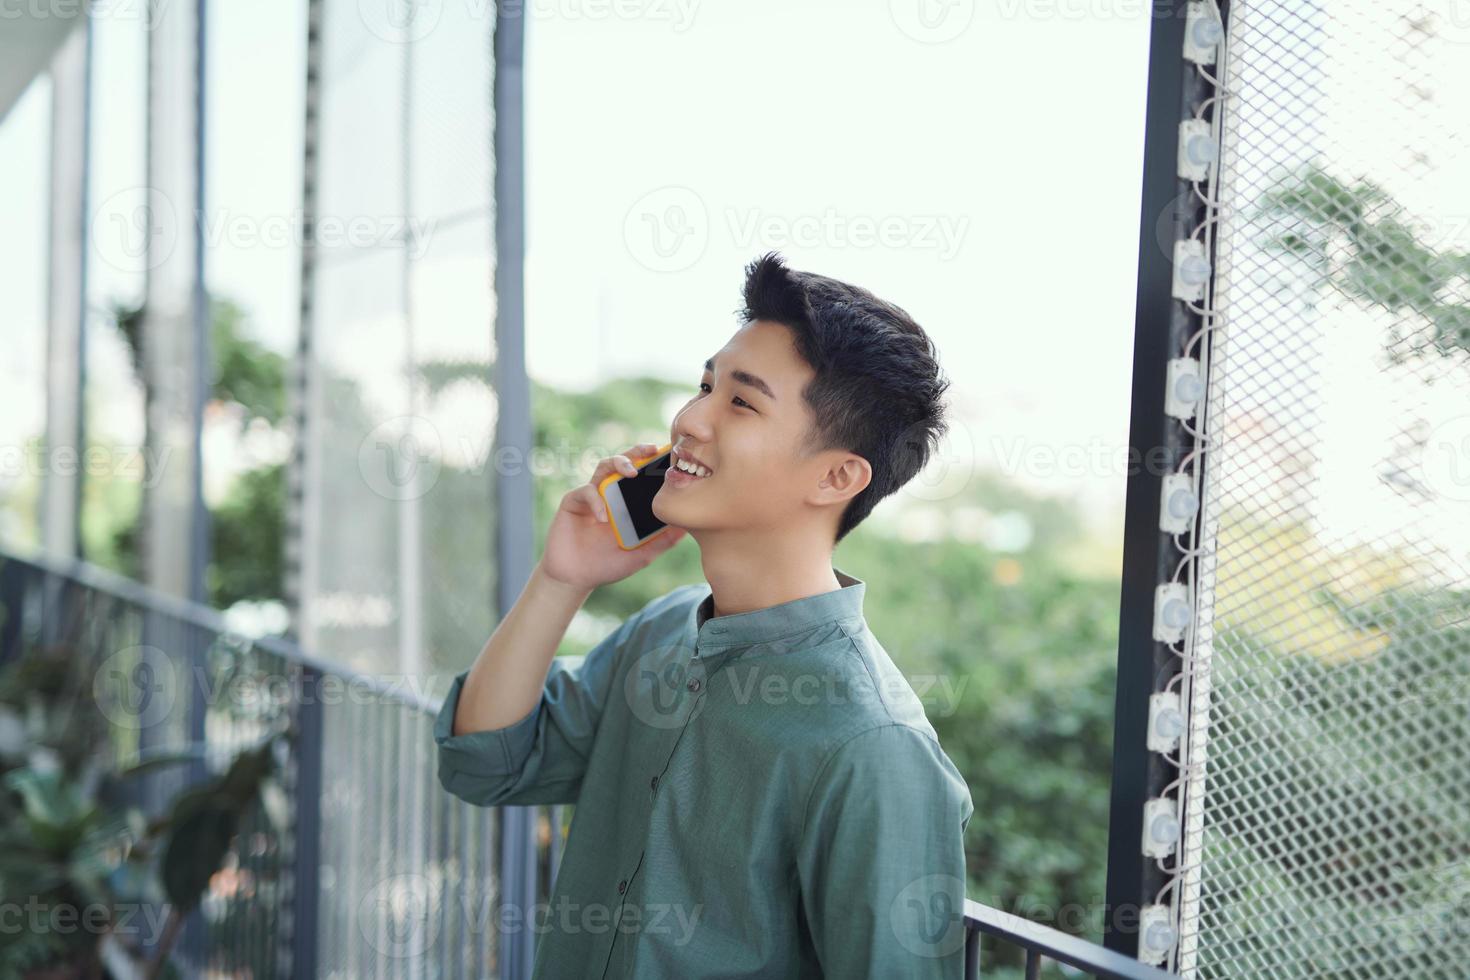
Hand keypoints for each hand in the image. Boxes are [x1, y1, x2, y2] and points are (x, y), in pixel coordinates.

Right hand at [538, 442, 687, 591]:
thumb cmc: (608, 565)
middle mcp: (609, 493)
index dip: (653, 463)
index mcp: (626, 502)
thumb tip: (686, 528)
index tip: (671, 457)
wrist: (577, 579)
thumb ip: (662, 542)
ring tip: (631, 472)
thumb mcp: (642, 554)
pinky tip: (603, 518)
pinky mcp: (573, 502)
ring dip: (618, 464)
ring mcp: (591, 496)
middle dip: (637, 452)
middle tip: (652, 450)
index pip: (641, 475)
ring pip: (604, 467)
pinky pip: (586, 491)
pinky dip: (596, 501)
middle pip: (623, 462)